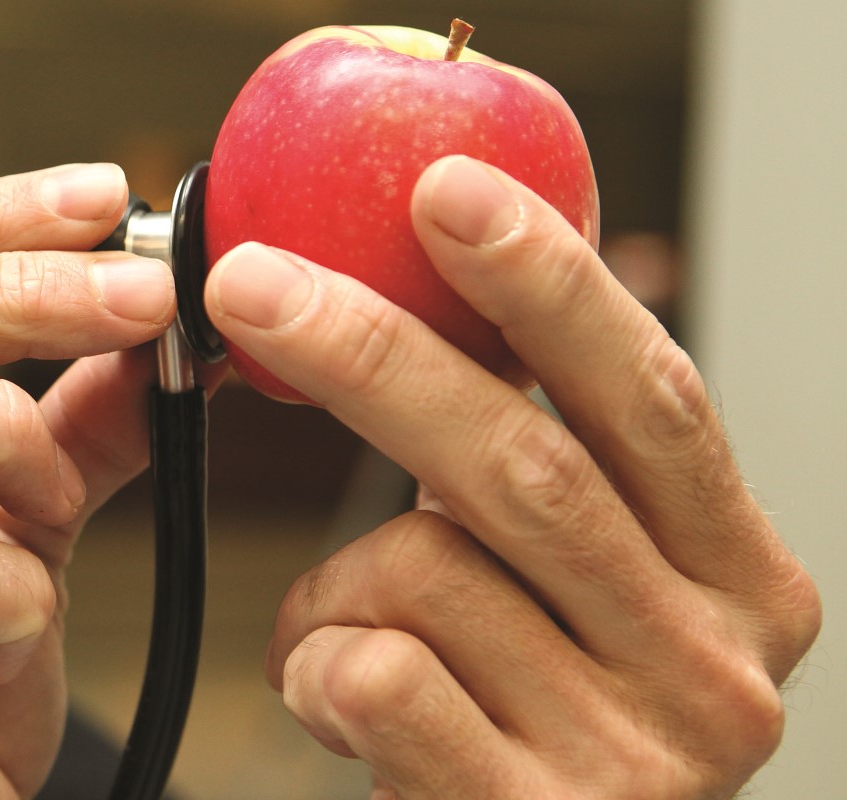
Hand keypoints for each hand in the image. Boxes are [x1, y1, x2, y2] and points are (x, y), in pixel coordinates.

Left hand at [209, 155, 821, 797]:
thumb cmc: (518, 723)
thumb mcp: (571, 592)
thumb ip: (542, 469)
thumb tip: (426, 276)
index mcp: (741, 580)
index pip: (650, 397)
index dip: (546, 285)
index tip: (447, 189)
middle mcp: (717, 667)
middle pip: (526, 462)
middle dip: (370, 354)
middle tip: (251, 284)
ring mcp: (634, 756)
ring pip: (425, 569)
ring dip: (330, 581)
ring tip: (330, 634)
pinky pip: (374, 673)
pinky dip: (313, 666)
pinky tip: (335, 705)